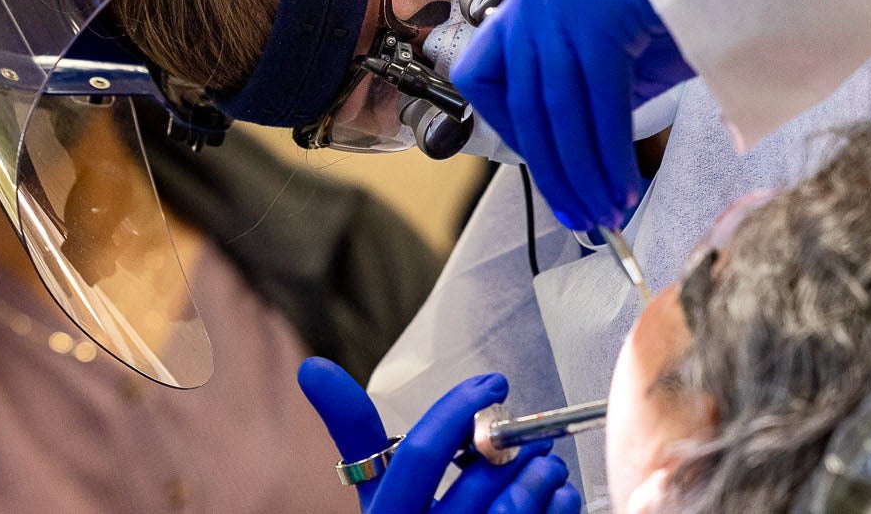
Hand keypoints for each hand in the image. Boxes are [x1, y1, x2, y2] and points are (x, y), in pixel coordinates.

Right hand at [297, 358, 581, 513]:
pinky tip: (554, 494)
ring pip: (514, 505)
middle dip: (513, 443)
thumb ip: (355, 431)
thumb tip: (313, 369)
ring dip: (541, 471)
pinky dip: (557, 502)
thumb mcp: (379, 492)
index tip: (493, 383)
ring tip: (544, 462)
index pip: (419, 454)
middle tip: (529, 431)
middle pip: (478, 478)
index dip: (458, 411)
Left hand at [451, 0, 694, 233]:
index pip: (486, 71)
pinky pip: (600, 104)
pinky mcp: (602, 10)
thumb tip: (576, 152)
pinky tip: (625, 185)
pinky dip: (610, 155)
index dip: (509, 130)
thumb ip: (593, 81)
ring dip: (584, 173)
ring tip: (606, 212)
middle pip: (527, 101)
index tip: (544, 168)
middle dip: (553, 171)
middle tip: (579, 215)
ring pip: (559, 109)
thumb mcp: (630, 38)